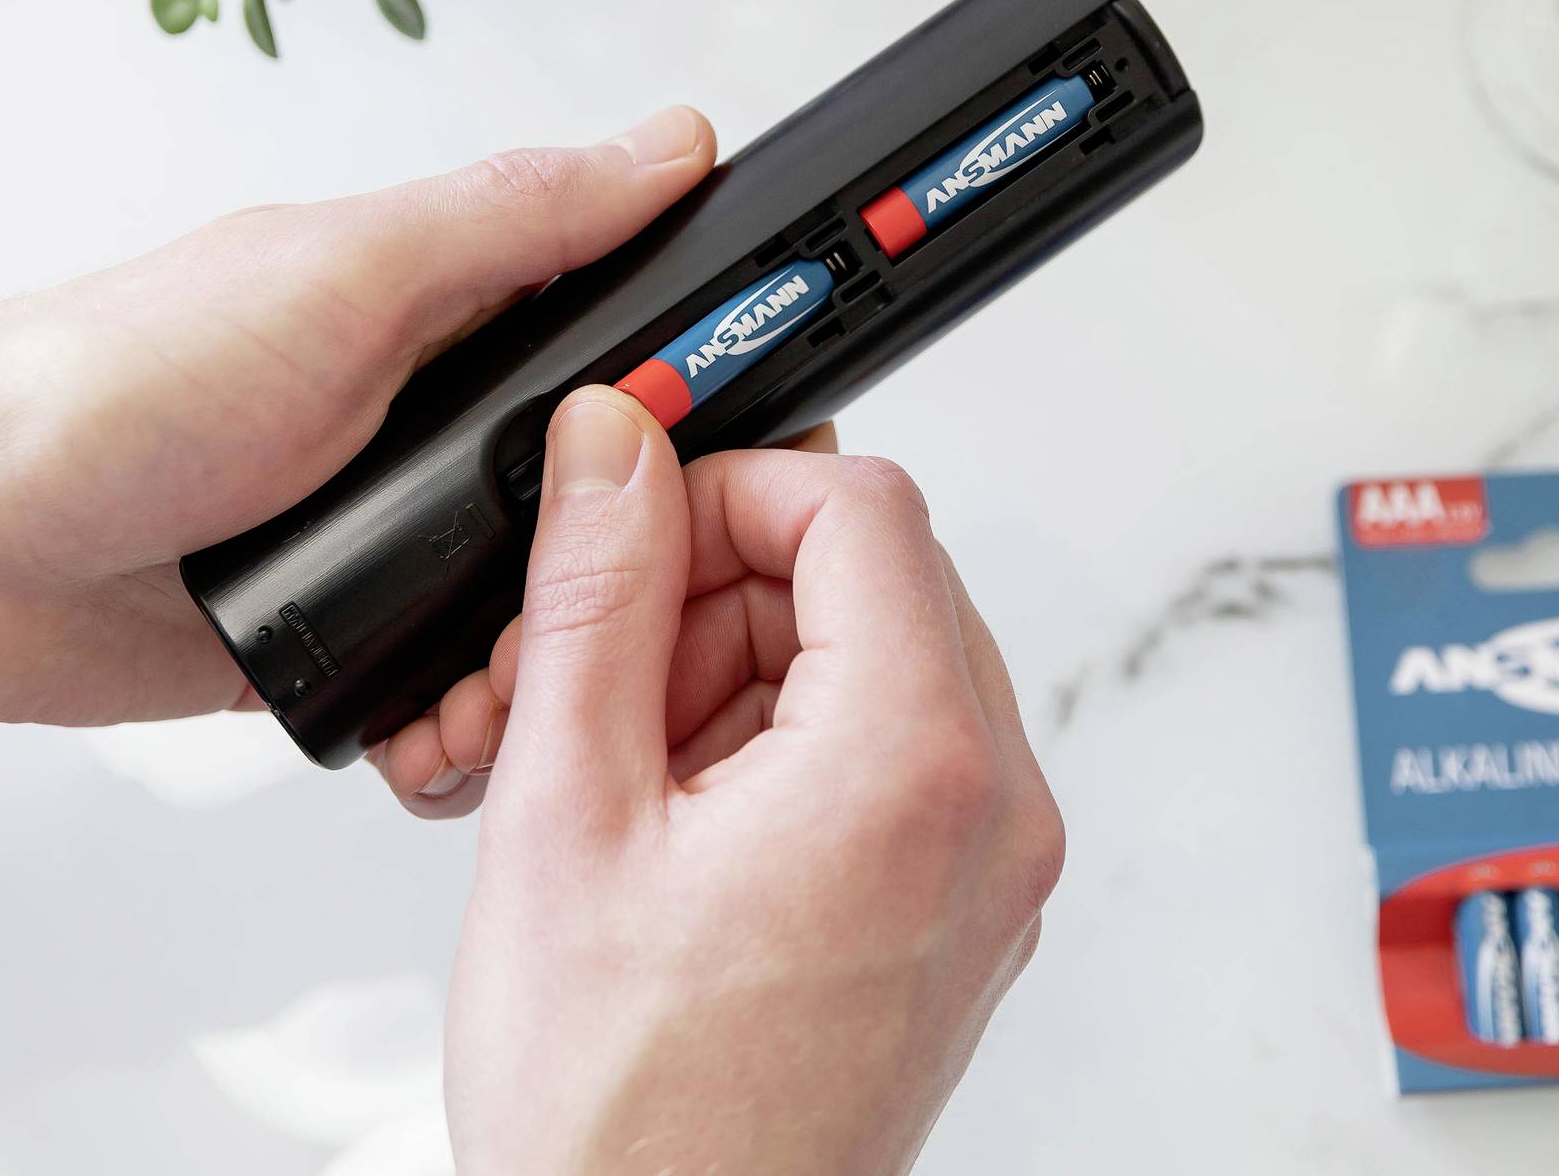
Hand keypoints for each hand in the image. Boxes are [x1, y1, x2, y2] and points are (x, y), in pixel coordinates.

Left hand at [0, 108, 716, 735]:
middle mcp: (442, 419)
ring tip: (538, 673)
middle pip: (623, 487)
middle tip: (655, 584)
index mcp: (456, 309)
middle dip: (653, 544)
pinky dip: (472, 715)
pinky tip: (458, 725)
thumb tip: (668, 144)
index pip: (644, 329)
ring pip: (555, 602)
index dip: (723, 370)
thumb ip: (513, 221)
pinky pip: (457, 690)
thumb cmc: (112, 378)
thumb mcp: (342, 277)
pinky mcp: (350, 638)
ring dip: (561, 647)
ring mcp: (399, 534)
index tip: (785, 421)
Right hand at [444, 389, 1063, 1175]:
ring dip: (740, 679)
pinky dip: (784, 756)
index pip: (861, 506)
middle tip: (592, 678)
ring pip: (878, 665)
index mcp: (916, 767)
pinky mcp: (962, 916)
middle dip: (719, 599)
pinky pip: (893, 761)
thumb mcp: (566, 816)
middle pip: (876, 581)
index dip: (727, 493)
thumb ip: (597, 596)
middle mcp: (993, 813)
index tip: (635, 530)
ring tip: (618, 779)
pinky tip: (675, 828)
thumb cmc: (620, 1117)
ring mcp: (990, 873)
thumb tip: (612, 449)